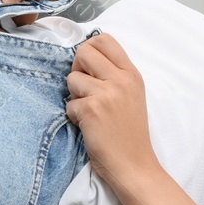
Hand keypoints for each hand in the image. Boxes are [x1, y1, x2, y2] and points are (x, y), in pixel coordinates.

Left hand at [64, 33, 158, 182]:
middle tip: (84, 89)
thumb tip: (84, 59)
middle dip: (77, 70)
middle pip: (84, 52)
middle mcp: (121, 79)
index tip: (89, 68)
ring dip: (74, 96)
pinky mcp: (91, 110)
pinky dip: (74, 116)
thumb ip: (114, 75)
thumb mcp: (131, 95)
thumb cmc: (129, 133)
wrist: (134, 165)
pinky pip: (69, 103)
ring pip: (72, 78)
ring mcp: (106, 93)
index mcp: (132, 73)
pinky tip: (89, 126)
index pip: (104, 40)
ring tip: (89, 112)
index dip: (89, 51)